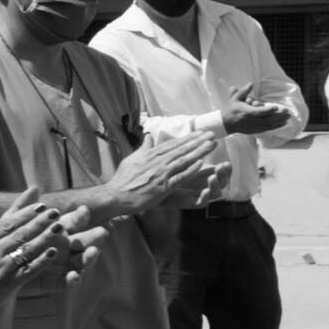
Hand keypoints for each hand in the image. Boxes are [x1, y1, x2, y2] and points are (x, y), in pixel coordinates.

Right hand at [0, 201, 89, 310]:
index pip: (6, 223)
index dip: (24, 213)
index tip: (39, 204)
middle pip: (20, 234)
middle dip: (39, 221)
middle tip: (55, 211)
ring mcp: (1, 269)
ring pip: (27, 250)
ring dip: (45, 237)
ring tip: (59, 227)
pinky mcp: (7, 285)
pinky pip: (28, 271)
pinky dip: (41, 261)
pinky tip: (53, 253)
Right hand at [97, 132, 213, 214]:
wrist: (115, 195)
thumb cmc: (123, 179)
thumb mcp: (132, 159)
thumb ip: (143, 148)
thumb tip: (149, 136)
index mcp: (151, 155)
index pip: (173, 144)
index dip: (188, 138)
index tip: (200, 133)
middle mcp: (157, 162)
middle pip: (181, 149)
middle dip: (198, 141)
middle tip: (212, 134)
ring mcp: (161, 174)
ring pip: (183, 160)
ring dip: (199, 151)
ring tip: (212, 145)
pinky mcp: (162, 187)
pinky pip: (179, 177)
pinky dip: (190, 170)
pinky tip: (200, 163)